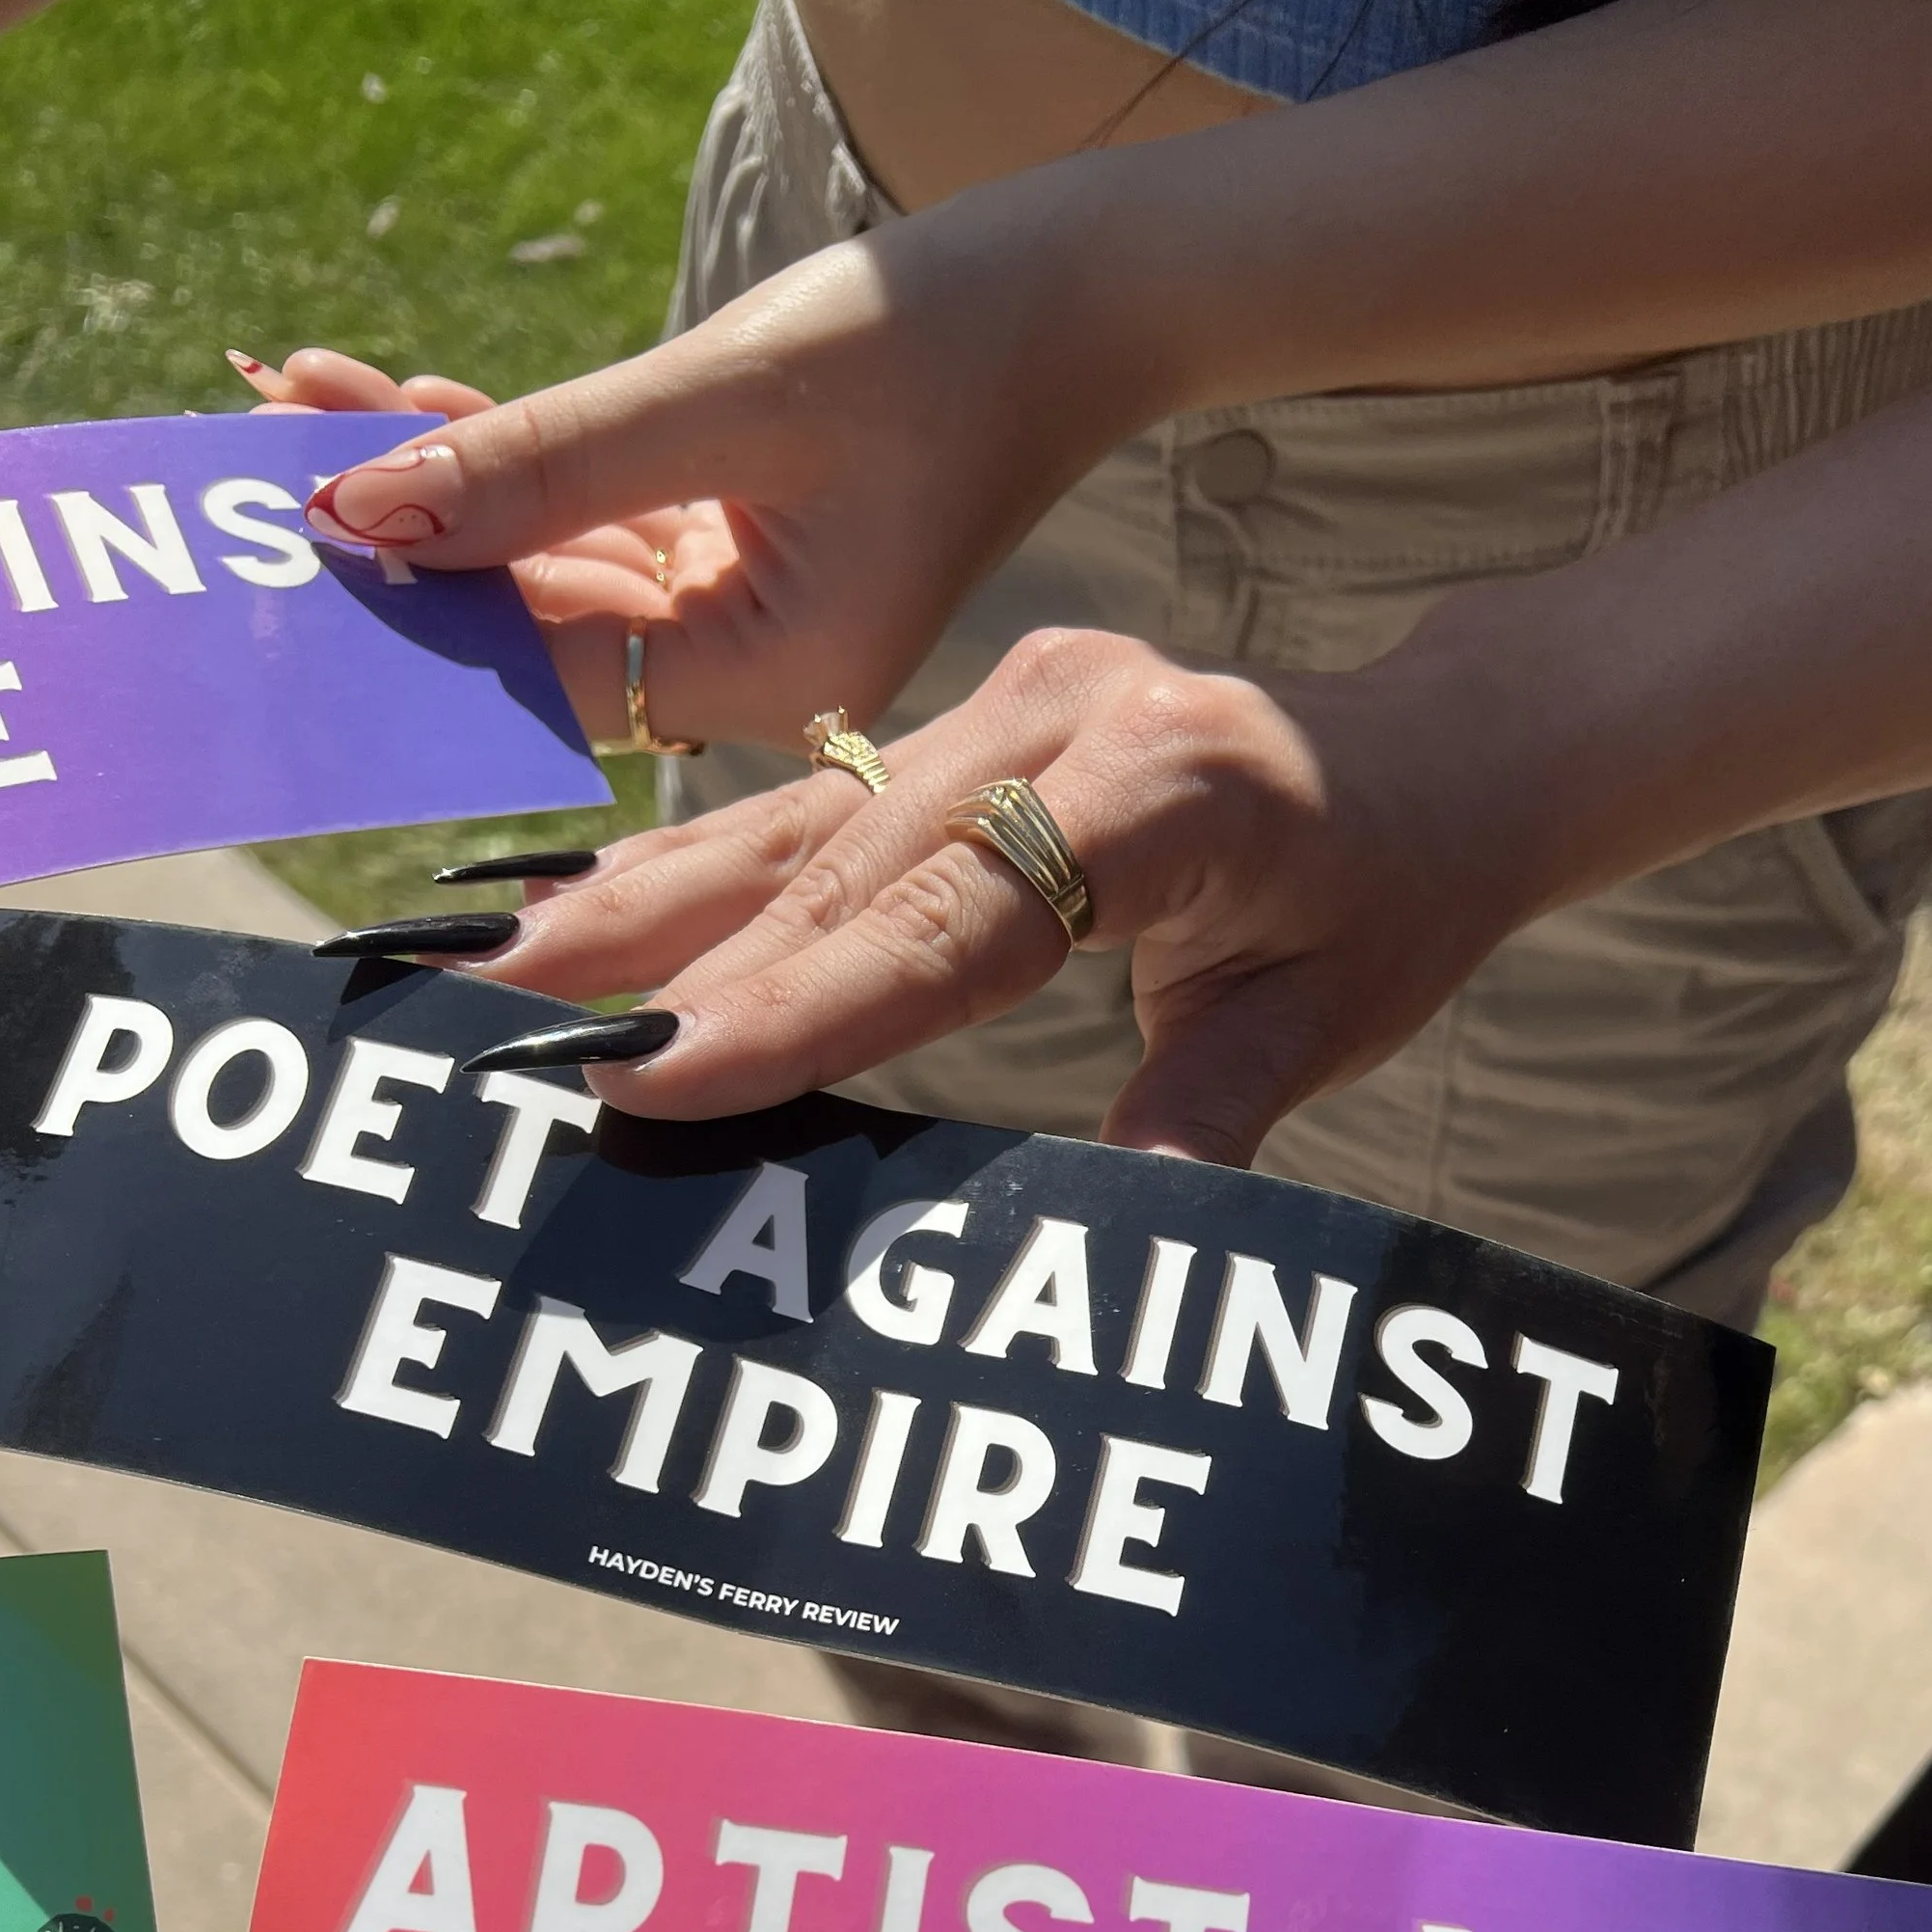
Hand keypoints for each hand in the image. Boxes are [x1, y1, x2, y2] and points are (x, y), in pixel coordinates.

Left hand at [254, 174, 1155, 758]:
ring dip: (429, 474)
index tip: (289, 543)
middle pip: (532, 622)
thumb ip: (543, 461)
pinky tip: (394, 395)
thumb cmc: (939, 341)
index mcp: (772, 681)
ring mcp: (746, 605)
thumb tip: (362, 508)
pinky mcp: (740, 536)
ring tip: (287, 396)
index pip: (548, 672)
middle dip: (398, 532)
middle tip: (254, 453)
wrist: (1081, 292)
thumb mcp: (724, 396)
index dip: (414, 611)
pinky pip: (592, 508)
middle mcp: (752, 669)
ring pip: (547, 555)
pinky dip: (503, 450)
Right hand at [406, 620, 1558, 1166]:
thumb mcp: (1327, 1017)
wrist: (1429, 758)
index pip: (952, 918)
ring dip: (647, 904)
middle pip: (842, 863)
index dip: (799, 1008)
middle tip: (518, 1046)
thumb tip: (1114, 1232)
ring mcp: (1004, 698)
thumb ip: (1209, 1109)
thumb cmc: (1386, 898)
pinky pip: (814, 801)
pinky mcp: (967, 714)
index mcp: (1162, 784)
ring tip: (501, 976)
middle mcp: (1060, 714)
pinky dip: (699, 865)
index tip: (660, 1080)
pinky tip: (589, 910)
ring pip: (802, 820)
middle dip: (676, 967)